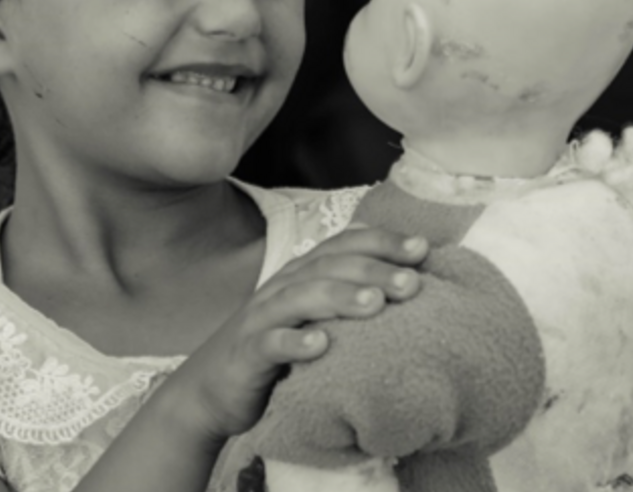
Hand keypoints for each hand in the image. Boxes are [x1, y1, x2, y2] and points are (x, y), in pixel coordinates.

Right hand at [158, 225, 429, 441]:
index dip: (382, 242)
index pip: (343, 246)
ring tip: (376, 304)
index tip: (423, 249)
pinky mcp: (246, 354)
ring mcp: (261, 319)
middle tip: (413, 283)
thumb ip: (347, 299)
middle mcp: (282, 288)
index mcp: (302, 276)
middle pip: (329, 268)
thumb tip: (407, 286)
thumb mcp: (312, 318)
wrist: (210, 389)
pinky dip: (294, 342)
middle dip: (373, 270)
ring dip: (340, 298)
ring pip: (302, 298)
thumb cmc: (275, 352)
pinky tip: (321, 346)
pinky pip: (270, 344)